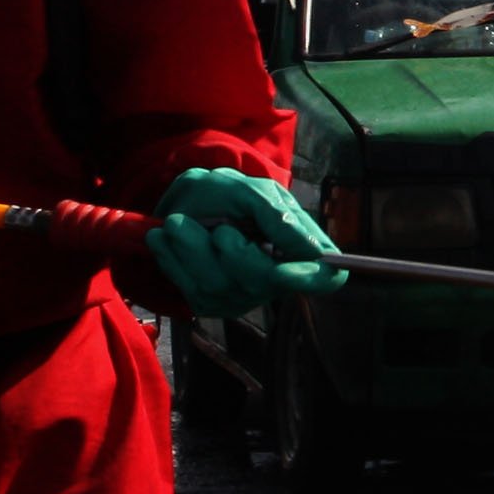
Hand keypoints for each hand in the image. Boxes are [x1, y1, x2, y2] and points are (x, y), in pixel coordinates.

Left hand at [147, 168, 344, 318]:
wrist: (180, 202)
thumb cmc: (223, 193)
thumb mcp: (251, 192)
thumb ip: (279, 218)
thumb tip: (314, 252)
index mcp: (299, 248)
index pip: (325, 277)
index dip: (309, 278)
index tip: (282, 270)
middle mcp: (276, 278)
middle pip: (263, 282)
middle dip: (234, 253)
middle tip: (218, 229)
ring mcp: (242, 294)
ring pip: (218, 284)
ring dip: (190, 247)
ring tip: (177, 222)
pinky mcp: (208, 302)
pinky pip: (188, 287)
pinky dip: (171, 257)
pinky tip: (168, 240)